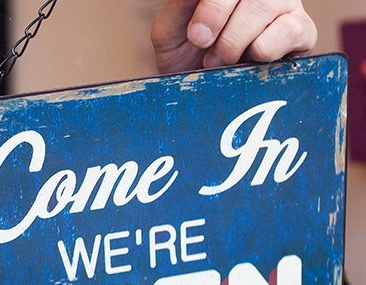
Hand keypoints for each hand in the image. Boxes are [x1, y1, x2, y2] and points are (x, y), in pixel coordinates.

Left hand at [152, 0, 317, 73]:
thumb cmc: (184, 57)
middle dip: (218, 20)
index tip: (196, 35)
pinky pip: (290, 30)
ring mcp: (283, 5)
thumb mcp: (169, 32)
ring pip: (266, 5)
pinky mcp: (301, 31)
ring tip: (221, 60)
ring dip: (236, 40)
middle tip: (204, 47)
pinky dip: (262, 50)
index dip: (212, 6)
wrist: (198, 90)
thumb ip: (178, 7)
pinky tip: (249, 60)